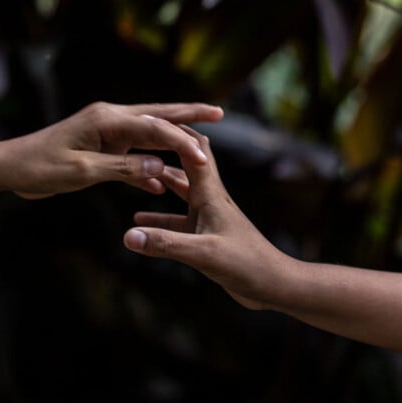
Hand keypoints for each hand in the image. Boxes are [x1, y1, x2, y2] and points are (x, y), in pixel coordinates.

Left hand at [0, 102, 223, 197]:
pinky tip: (163, 183)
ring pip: (148, 133)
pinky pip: (132, 154)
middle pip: (157, 116)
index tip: (204, 159)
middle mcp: (110, 119)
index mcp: (106, 120)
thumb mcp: (81, 172)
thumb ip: (122, 169)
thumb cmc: (39, 167)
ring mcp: (106, 132)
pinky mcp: (100, 147)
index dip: (181, 143)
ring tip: (201, 140)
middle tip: (218, 112)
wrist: (9, 168)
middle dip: (188, 116)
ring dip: (174, 138)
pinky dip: (148, 166)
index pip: (154, 127)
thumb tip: (160, 167)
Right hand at [123, 126, 292, 309]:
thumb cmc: (246, 265)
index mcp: (211, 195)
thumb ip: (165, 244)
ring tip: (133, 177)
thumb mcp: (202, 254)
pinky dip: (159, 220)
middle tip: (138, 140)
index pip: (193, 152)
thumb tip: (127, 236)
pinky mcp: (207, 237)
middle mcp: (209, 200)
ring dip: (159, 184)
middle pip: (186, 164)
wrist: (274, 284)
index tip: (152, 118)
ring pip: (179, 192)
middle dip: (165, 151)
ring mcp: (209, 217)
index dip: (175, 133)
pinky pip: (177, 222)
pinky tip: (139, 224)